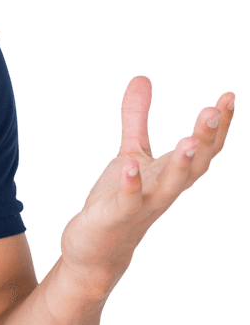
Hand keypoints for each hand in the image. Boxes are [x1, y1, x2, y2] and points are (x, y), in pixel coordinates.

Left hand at [58, 75, 234, 298]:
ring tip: (187, 139)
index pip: (203, 149)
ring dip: (180, 164)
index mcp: (171, 174)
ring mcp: (143, 205)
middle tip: (212, 110)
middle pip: (194, 165)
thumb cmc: (119, 198)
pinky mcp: (115, 216)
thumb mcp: (131, 152)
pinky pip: (128, 200)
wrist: (97, 248)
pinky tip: (128, 165)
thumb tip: (142, 77)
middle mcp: (164, 190)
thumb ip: (137, 118)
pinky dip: (130, 184)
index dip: (217, 126)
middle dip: (204, 139)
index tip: (227, 96)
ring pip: (169, 186)